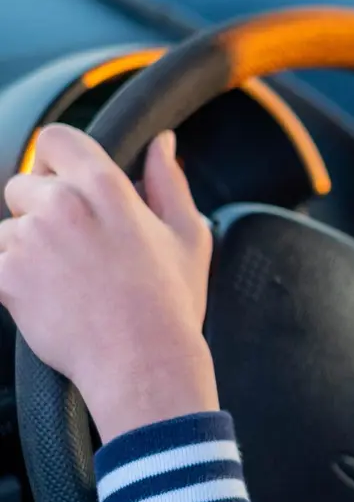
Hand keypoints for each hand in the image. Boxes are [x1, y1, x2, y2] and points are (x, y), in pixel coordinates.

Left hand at [0, 124, 217, 441]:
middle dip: (41, 211)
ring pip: (7, 229)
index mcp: (106, 187)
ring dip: (25, 249)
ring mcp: (30, 241)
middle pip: (23, 186)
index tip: (66, 182)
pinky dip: (12, 280)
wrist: (144, 361)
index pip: (56, 140)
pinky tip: (48, 298)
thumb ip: (169, 181)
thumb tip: (162, 144)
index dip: (57, 159)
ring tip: (66, 281)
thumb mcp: (187, 234)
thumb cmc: (170, 301)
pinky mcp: (6, 277)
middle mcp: (62, 206)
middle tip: (75, 249)